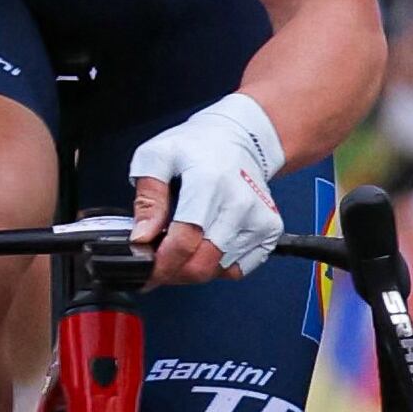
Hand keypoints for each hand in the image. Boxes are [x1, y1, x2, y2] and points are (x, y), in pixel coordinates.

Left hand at [131, 90, 285, 285]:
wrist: (243, 138)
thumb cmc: (198, 147)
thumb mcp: (157, 158)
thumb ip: (147, 199)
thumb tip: (142, 237)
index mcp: (208, 183)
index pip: (185, 241)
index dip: (160, 264)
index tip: (146, 268)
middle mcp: (239, 203)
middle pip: (203, 264)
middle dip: (174, 273)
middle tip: (159, 263)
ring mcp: (258, 219)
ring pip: (218, 270)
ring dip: (194, 268)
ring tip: (183, 246)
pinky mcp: (270, 230)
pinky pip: (238, 269)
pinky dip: (218, 265)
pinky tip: (207, 243)